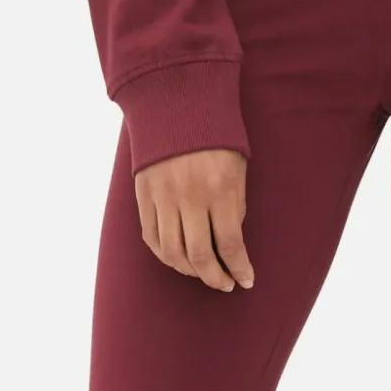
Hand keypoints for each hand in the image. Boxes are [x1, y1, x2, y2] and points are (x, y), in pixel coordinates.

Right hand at [134, 147, 254, 291]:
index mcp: (219, 190)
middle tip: (225, 284)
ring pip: (172, 253)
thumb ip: (235, 208)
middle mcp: (189, 197)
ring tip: (202, 274)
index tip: (246, 281)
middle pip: (199, 256)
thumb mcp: (237, 171)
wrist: (176, 106)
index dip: (239, 268)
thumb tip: (231, 245)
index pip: (230, 244)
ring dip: (189, 271)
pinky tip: (178, 259)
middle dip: (215, 278)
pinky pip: (151, 237)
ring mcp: (163, 198)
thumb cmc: (216, 140)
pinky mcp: (144, 196)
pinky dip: (164, 255)